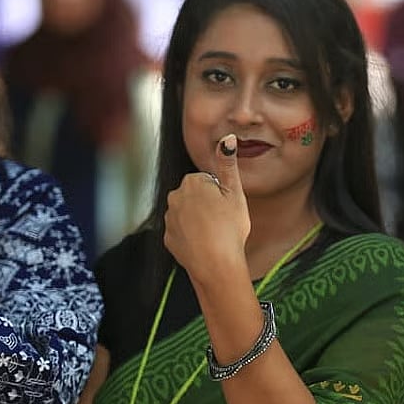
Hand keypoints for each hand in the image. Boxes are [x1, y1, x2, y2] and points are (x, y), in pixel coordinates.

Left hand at [164, 134, 249, 283]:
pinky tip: (204, 244)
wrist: (216, 264)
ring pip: (186, 214)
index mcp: (192, 183)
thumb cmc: (229, 228)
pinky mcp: (168, 238)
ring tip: (214, 233)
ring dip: (198, 220)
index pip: (206, 181)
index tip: (226, 206)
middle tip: (222, 220)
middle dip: (206, 205)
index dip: (219, 194)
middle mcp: (175, 197)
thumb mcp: (234, 192)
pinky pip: (181, 233)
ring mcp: (169, 219)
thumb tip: (227, 139)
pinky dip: (191, 237)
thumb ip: (228, 164)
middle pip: (194, 196)